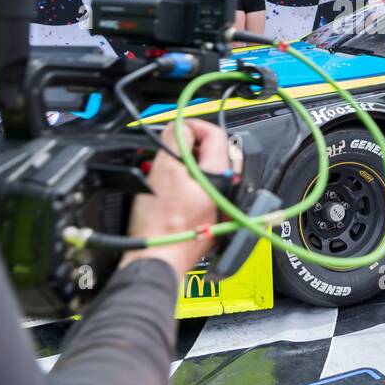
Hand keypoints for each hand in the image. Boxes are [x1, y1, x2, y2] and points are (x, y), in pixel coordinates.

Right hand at [121, 119, 230, 278]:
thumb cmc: (162, 226)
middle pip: (216, 152)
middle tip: (173, 145)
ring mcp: (220, 206)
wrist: (158, 258)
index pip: (216, 135)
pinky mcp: (211, 219)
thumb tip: (180, 128)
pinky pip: (205, 191)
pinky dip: (190, 182)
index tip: (178, 127)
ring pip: (210, 172)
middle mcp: (227, 191)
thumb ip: (175, 142)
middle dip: (193, 144)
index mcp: (220, 177)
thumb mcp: (164, 172)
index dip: (194, 125)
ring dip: (190, 163)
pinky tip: (172, 187)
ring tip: (169, 166)